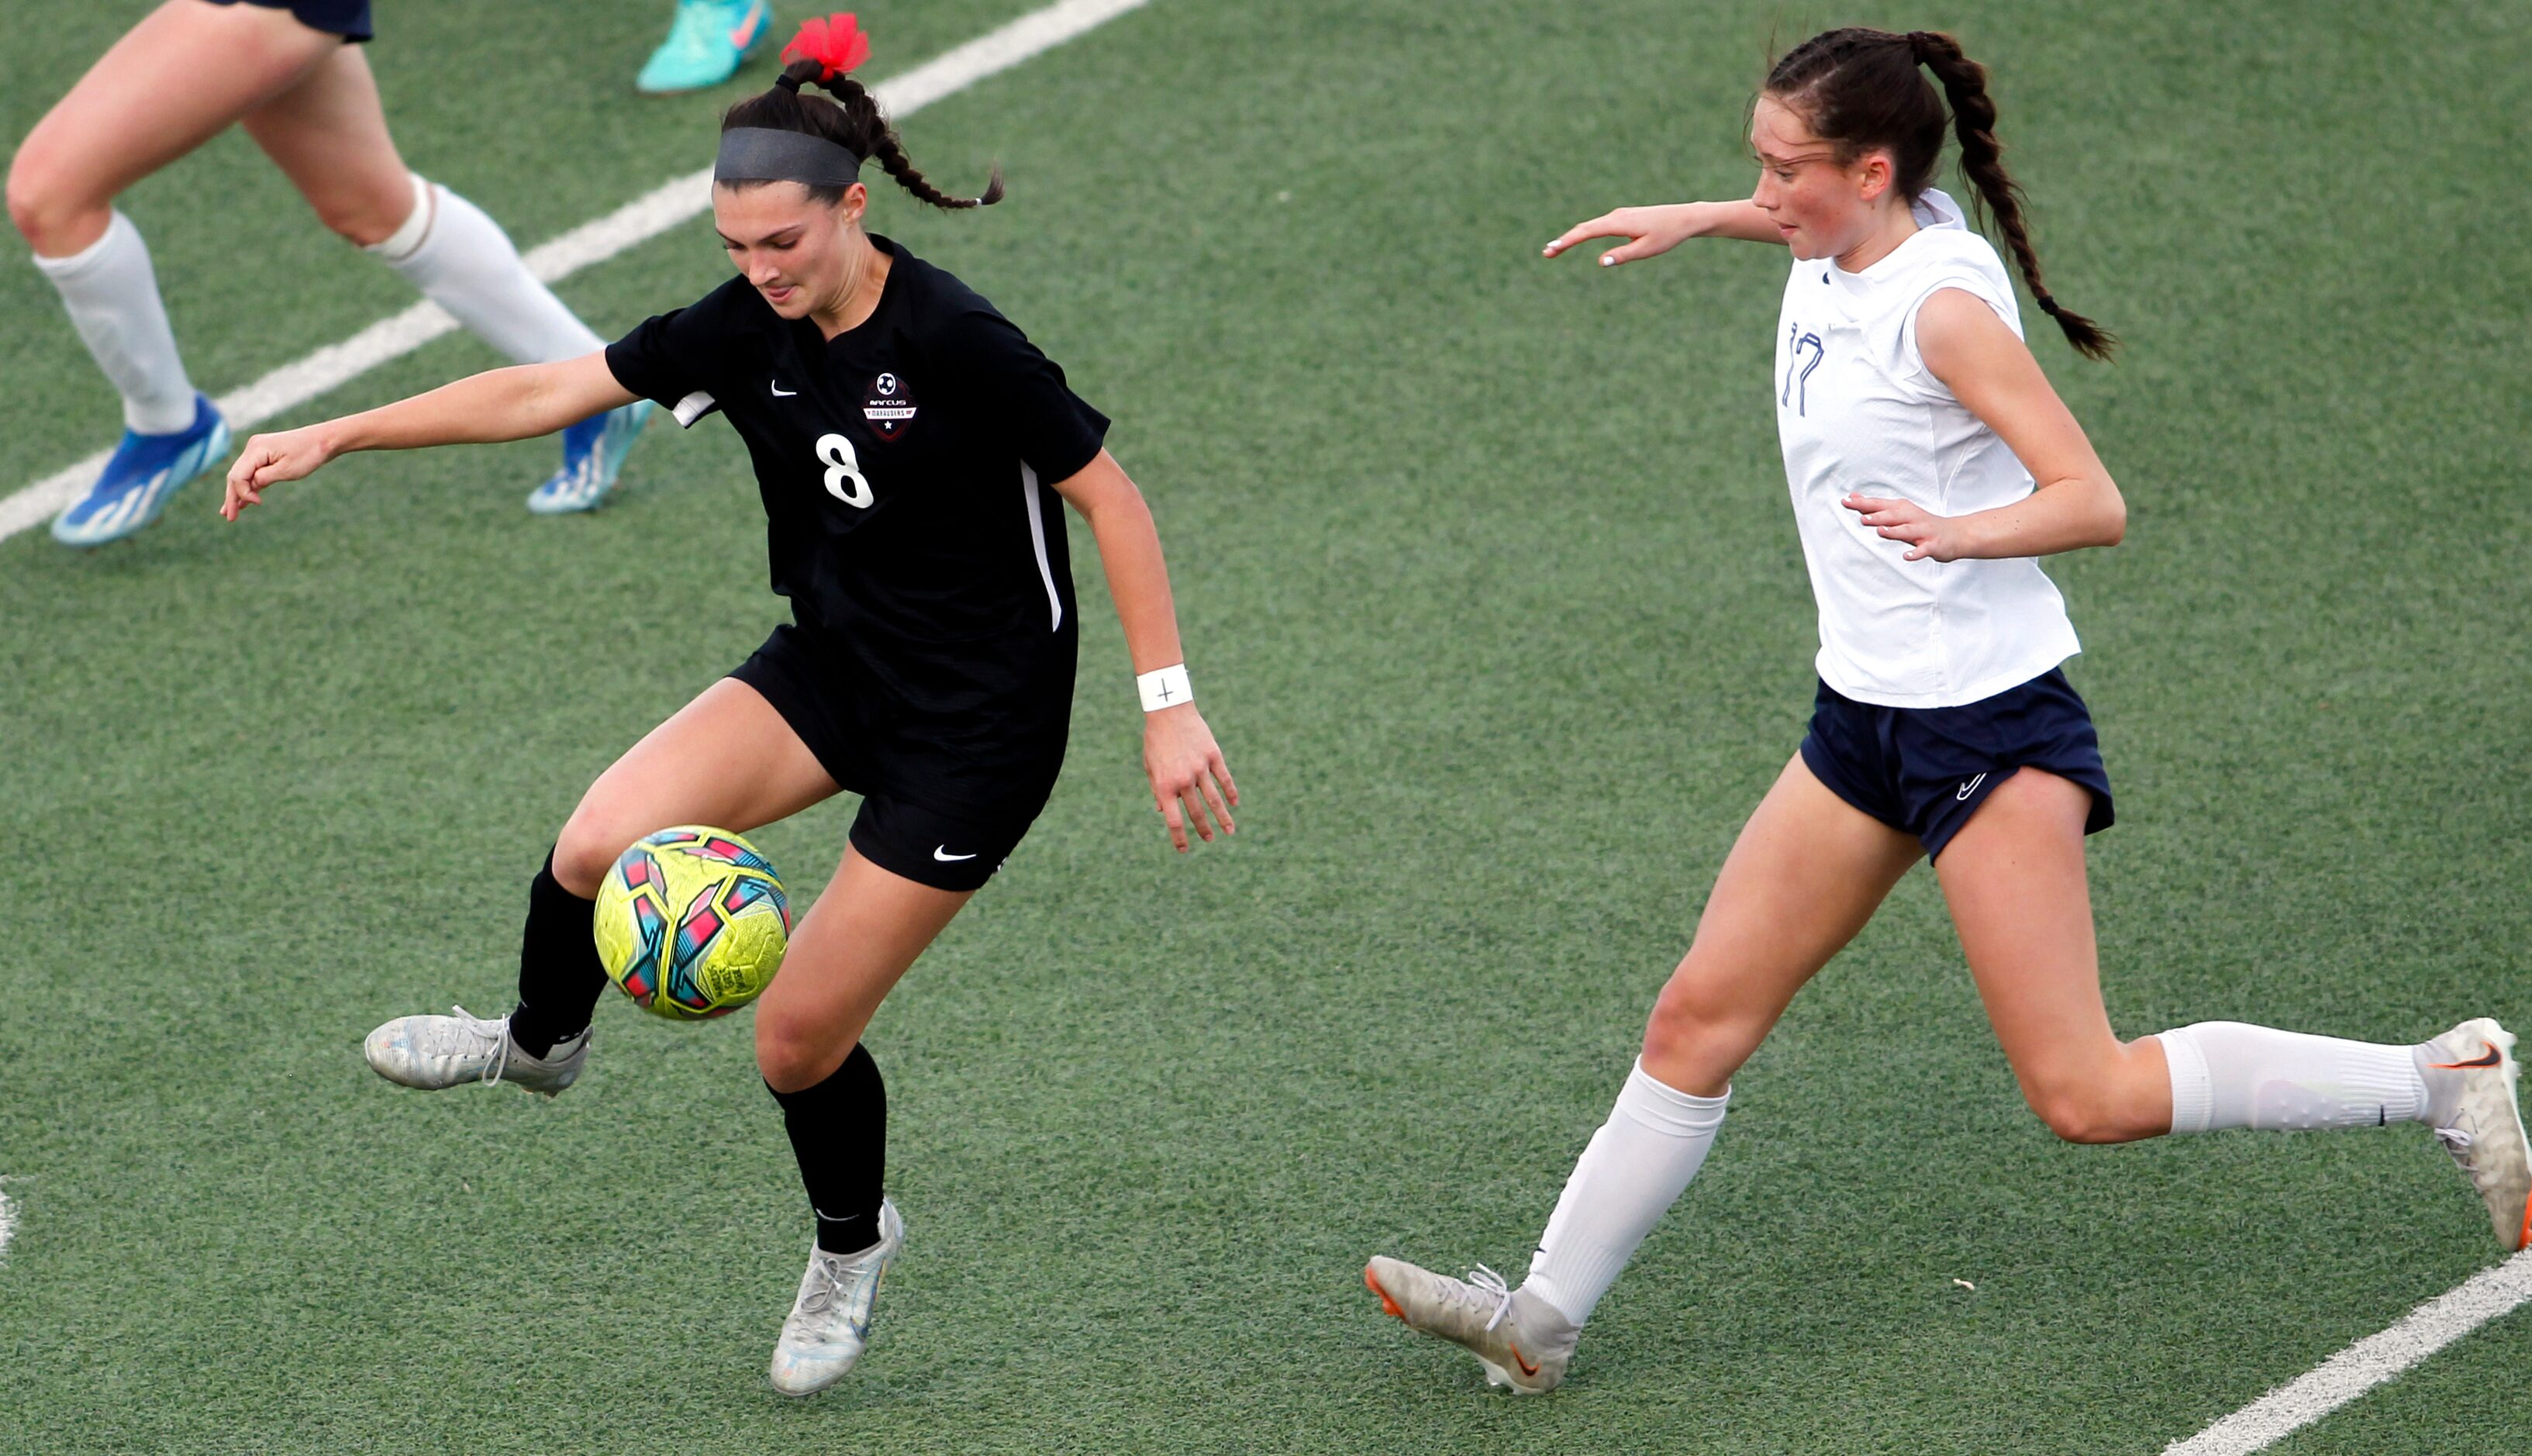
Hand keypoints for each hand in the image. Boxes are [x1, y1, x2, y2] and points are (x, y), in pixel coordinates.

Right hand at [221, 426, 336, 519]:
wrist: (324, 440)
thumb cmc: (308, 454)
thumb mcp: (287, 470)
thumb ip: (264, 478)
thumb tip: (248, 487)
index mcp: (256, 449)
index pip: (238, 476)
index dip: (243, 493)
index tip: (258, 503)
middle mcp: (252, 447)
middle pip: (235, 476)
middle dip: (232, 497)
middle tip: (229, 518)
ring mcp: (257, 450)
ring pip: (241, 475)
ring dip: (236, 494)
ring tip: (229, 513)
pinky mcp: (264, 455)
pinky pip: (251, 473)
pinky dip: (247, 487)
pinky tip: (242, 502)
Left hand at [1143, 702, 1236, 852]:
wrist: (1169, 711)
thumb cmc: (1155, 740)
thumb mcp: (1150, 766)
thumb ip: (1156, 789)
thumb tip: (1164, 812)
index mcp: (1164, 785)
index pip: (1174, 820)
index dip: (1179, 837)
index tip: (1184, 849)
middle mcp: (1183, 780)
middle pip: (1196, 812)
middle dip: (1203, 830)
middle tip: (1209, 841)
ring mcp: (1200, 768)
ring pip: (1214, 800)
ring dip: (1222, 818)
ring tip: (1229, 831)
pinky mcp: (1213, 756)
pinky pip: (1224, 779)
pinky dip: (1230, 793)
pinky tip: (1235, 804)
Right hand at [1542, 204, 1701, 266]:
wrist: (1684, 218)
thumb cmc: (1668, 235)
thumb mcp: (1647, 250)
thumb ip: (1623, 256)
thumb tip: (1601, 261)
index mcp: (1619, 223)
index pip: (1586, 232)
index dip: (1567, 241)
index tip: (1551, 249)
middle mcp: (1616, 216)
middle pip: (1583, 227)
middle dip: (1564, 240)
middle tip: (1546, 254)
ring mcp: (1619, 215)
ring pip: (1590, 226)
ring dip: (1572, 237)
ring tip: (1556, 249)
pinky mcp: (1623, 218)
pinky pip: (1598, 225)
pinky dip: (1584, 232)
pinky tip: (1577, 239)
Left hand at [1843, 493, 1970, 561]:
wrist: (1956, 534)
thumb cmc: (1921, 524)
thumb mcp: (1898, 513)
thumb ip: (1875, 507)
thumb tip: (1853, 497)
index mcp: (1902, 509)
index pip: (1880, 505)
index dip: (1863, 503)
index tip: (1845, 501)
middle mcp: (1912, 518)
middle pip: (1893, 516)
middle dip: (1878, 516)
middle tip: (1862, 518)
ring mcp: (1923, 531)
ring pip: (1907, 531)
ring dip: (1894, 531)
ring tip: (1881, 532)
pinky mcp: (1933, 545)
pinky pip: (1924, 549)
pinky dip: (1915, 553)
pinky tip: (1906, 556)